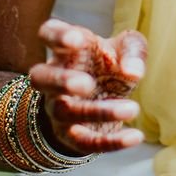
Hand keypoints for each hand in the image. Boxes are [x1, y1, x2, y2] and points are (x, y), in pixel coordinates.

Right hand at [29, 18, 148, 155]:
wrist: (102, 96)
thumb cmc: (110, 63)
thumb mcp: (126, 48)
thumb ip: (133, 51)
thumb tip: (133, 72)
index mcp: (66, 49)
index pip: (48, 34)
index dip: (57, 36)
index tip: (79, 39)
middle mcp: (54, 78)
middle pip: (40, 77)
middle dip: (61, 80)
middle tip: (88, 84)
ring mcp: (59, 108)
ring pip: (64, 112)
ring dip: (97, 112)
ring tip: (132, 108)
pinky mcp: (71, 136)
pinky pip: (84, 142)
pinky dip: (110, 142)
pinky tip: (135, 136)